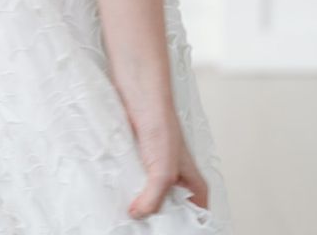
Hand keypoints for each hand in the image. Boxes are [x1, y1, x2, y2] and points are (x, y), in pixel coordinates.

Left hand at [125, 99, 208, 220]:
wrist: (139, 96)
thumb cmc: (161, 123)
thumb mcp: (163, 171)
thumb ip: (154, 198)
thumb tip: (139, 215)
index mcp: (192, 182)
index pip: (197, 214)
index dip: (188, 225)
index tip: (171, 231)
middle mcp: (175, 178)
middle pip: (171, 210)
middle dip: (159, 218)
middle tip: (145, 225)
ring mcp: (155, 170)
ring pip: (149, 197)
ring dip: (139, 203)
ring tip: (130, 211)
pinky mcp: (137, 162)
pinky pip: (133, 184)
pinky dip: (126, 189)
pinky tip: (119, 193)